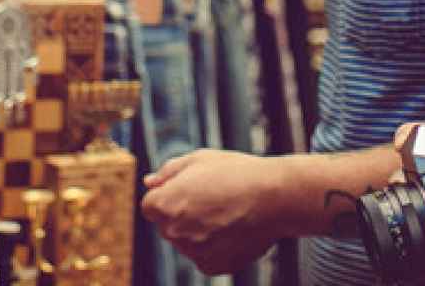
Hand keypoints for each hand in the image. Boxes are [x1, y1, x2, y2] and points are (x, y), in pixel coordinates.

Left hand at [141, 149, 286, 274]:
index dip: (170, 195)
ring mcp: (193, 252)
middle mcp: (173, 232)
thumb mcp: (199, 159)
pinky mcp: (212, 266)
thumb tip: (150, 182)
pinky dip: (214, 247)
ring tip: (226, 213)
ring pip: (187, 242)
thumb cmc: (237, 173)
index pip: (151, 206)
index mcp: (164, 204)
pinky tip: (232, 229)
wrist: (274, 198)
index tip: (192, 189)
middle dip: (182, 214)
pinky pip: (204, 257)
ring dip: (198, 231)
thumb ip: (168, 172)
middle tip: (213, 198)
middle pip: (167, 225)